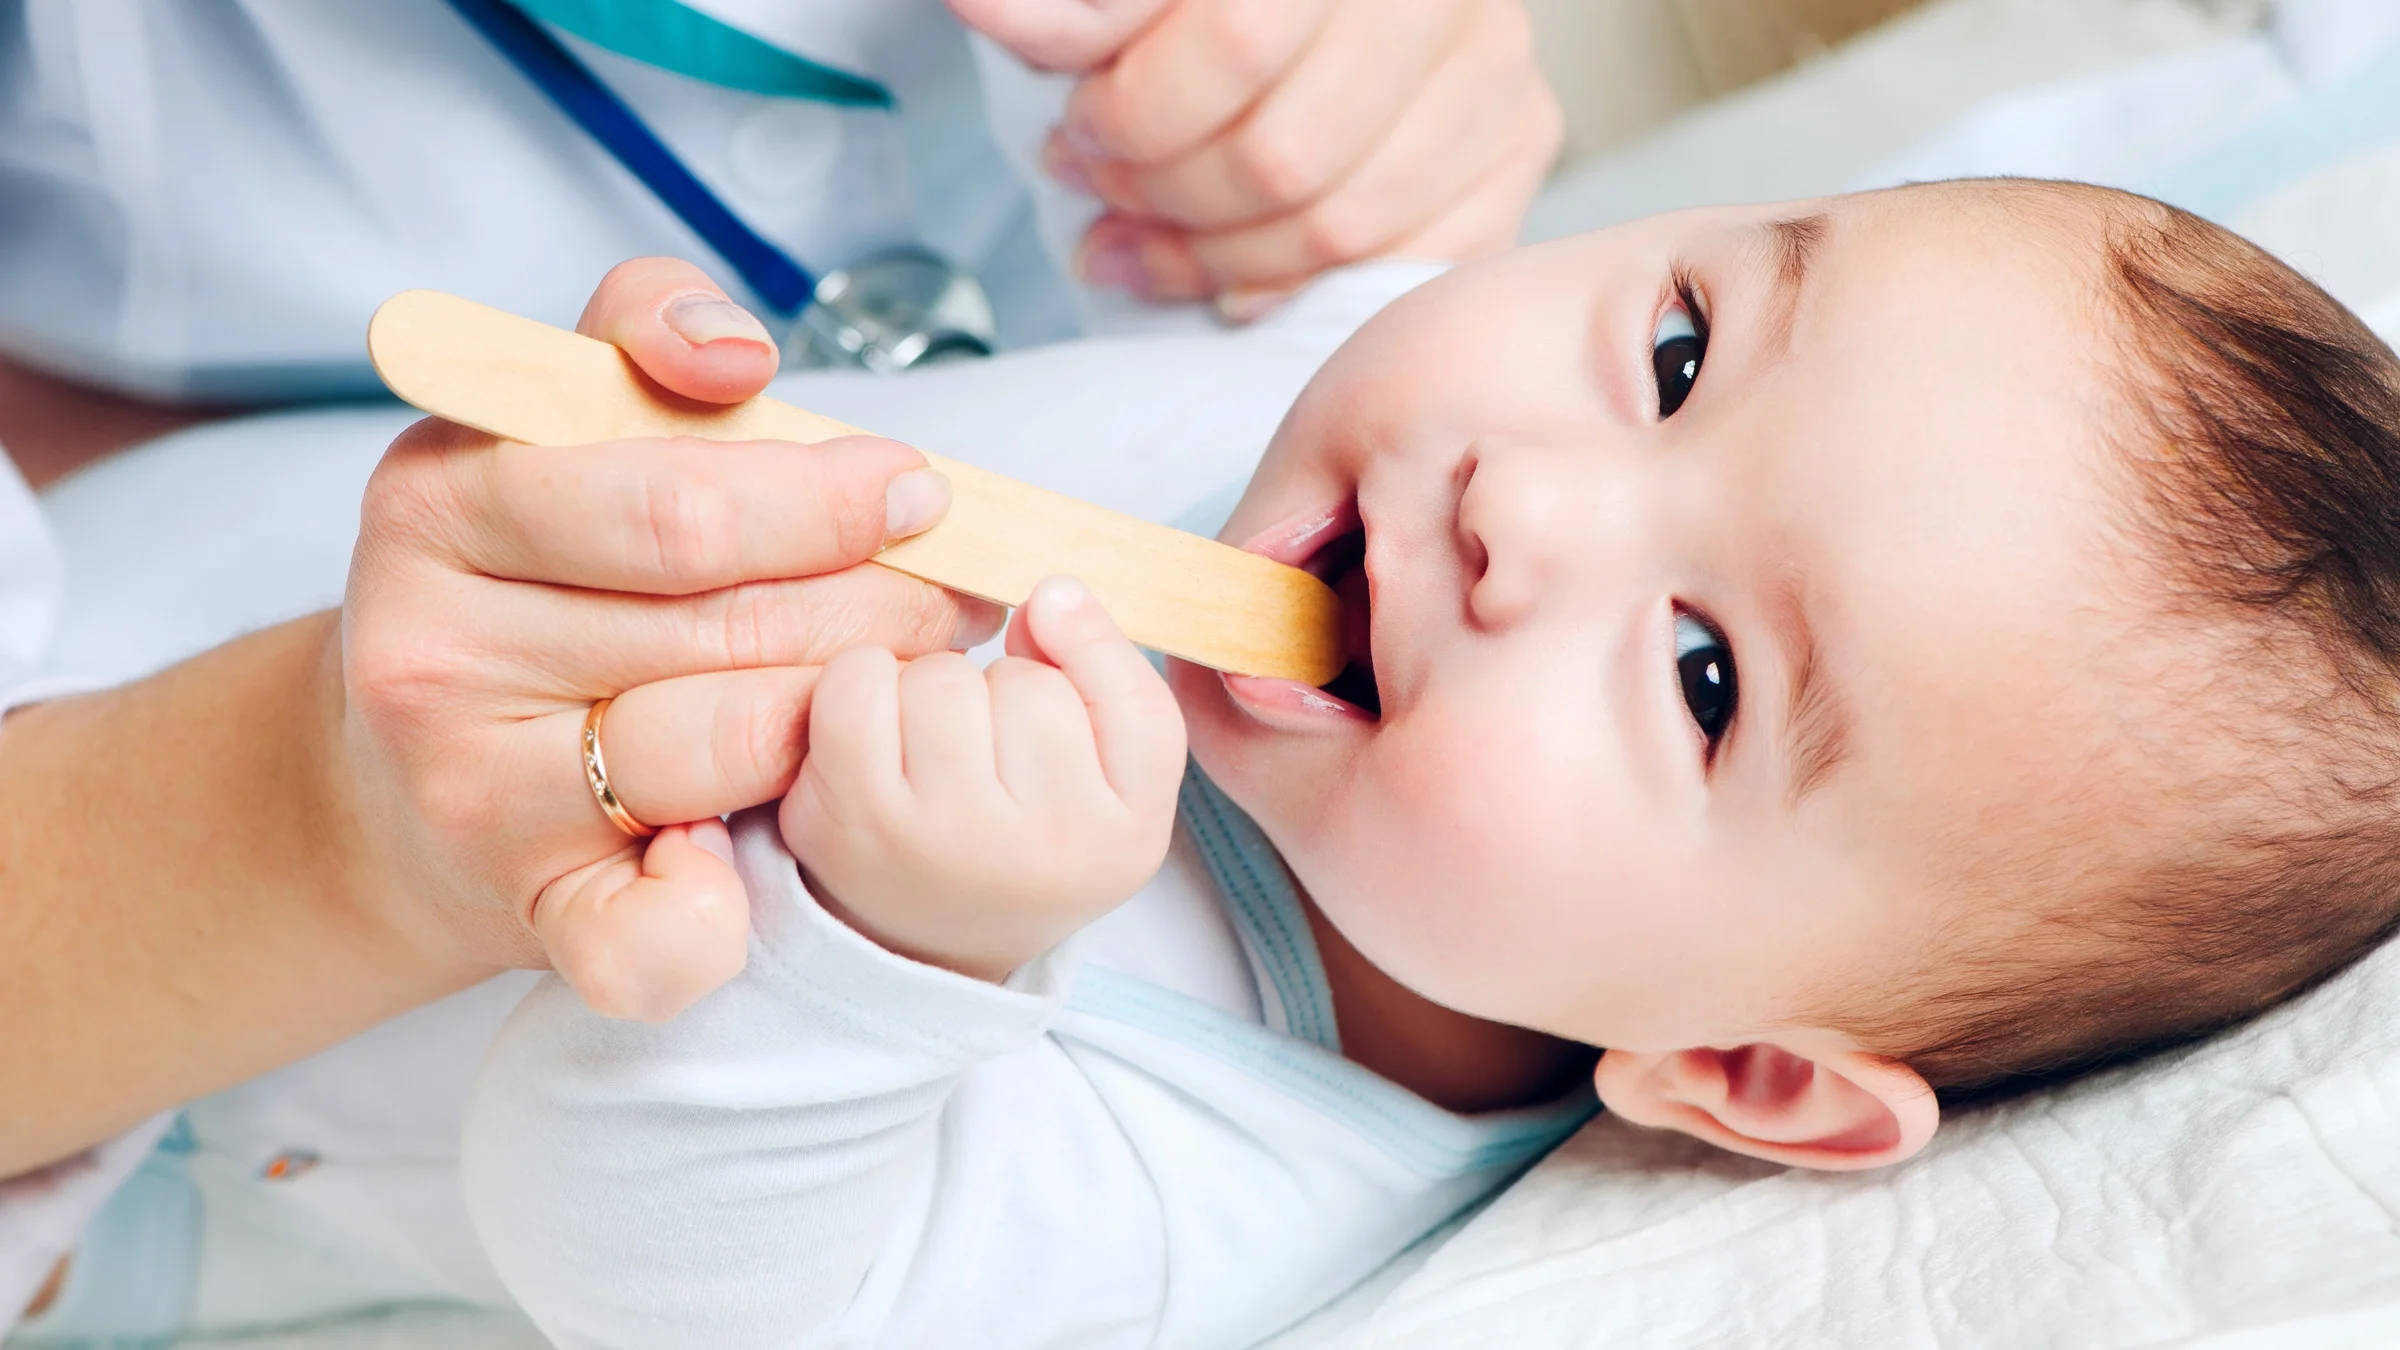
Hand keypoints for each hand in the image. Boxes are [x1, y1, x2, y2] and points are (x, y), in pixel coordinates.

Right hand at [339, 258, 999, 1021]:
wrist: (406, 771)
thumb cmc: (534, 571)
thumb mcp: (556, 420)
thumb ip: (646, 332)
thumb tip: (735, 353)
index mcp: (440, 504)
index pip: (675, 504)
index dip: (827, 500)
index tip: (918, 493)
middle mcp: (439, 654)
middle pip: (724, 627)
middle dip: (878, 602)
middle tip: (952, 594)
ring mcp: (479, 796)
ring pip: (725, 751)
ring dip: (851, 716)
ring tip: (907, 679)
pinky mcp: (528, 911)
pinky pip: (641, 941)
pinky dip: (714, 922)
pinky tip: (755, 868)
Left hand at [782, 577, 1186, 980]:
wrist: (928, 936)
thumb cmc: (1028, 831)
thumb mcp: (1111, 775)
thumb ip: (1107, 674)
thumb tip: (1050, 594)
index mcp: (1125, 839)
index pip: (1134, 702)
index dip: (1091, 652)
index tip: (1056, 646)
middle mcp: (1038, 852)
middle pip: (1027, 684)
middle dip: (1003, 685)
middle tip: (990, 740)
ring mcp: (938, 839)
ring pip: (943, 676)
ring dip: (932, 684)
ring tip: (933, 741)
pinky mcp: (848, 821)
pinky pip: (858, 682)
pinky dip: (863, 680)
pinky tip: (878, 726)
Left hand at [953, 0, 1562, 314]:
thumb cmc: (1205, 1)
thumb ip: (1080, 5)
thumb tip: (992, 13)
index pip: (1234, 40)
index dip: (1134, 111)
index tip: (1070, 128)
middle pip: (1284, 155)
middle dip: (1163, 194)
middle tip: (1100, 187)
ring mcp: (1496, 70)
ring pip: (1336, 226)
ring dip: (1209, 256)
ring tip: (1139, 237)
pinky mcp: (1518, 146)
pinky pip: (1396, 265)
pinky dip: (1288, 285)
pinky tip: (1225, 278)